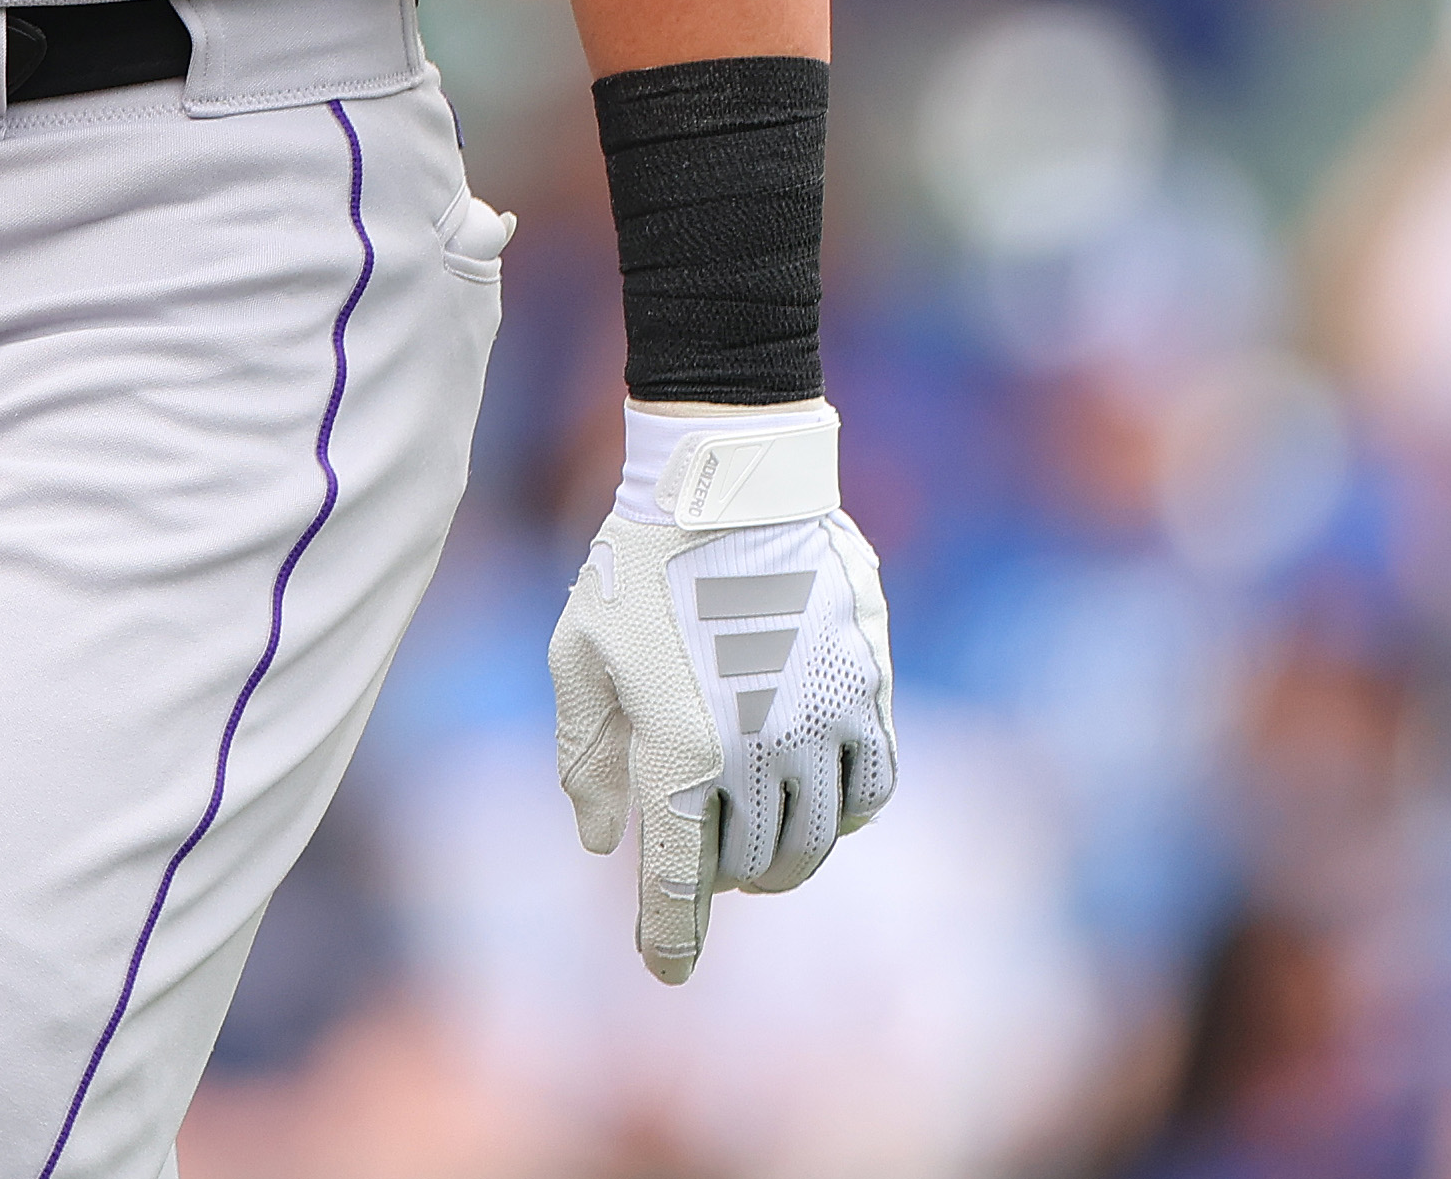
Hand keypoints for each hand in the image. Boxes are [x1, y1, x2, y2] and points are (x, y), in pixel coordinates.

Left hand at [549, 398, 895, 981]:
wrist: (732, 481)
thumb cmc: (638, 565)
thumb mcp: (579, 654)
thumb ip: (587, 755)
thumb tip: (602, 838)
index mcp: (678, 752)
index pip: (675, 881)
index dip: (669, 937)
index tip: (664, 969)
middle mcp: (756, 754)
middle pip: (747, 867)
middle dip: (718, 883)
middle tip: (700, 868)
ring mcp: (821, 726)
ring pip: (814, 840)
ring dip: (780, 859)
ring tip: (754, 847)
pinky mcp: (869, 692)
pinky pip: (872, 789)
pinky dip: (844, 813)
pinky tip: (815, 798)